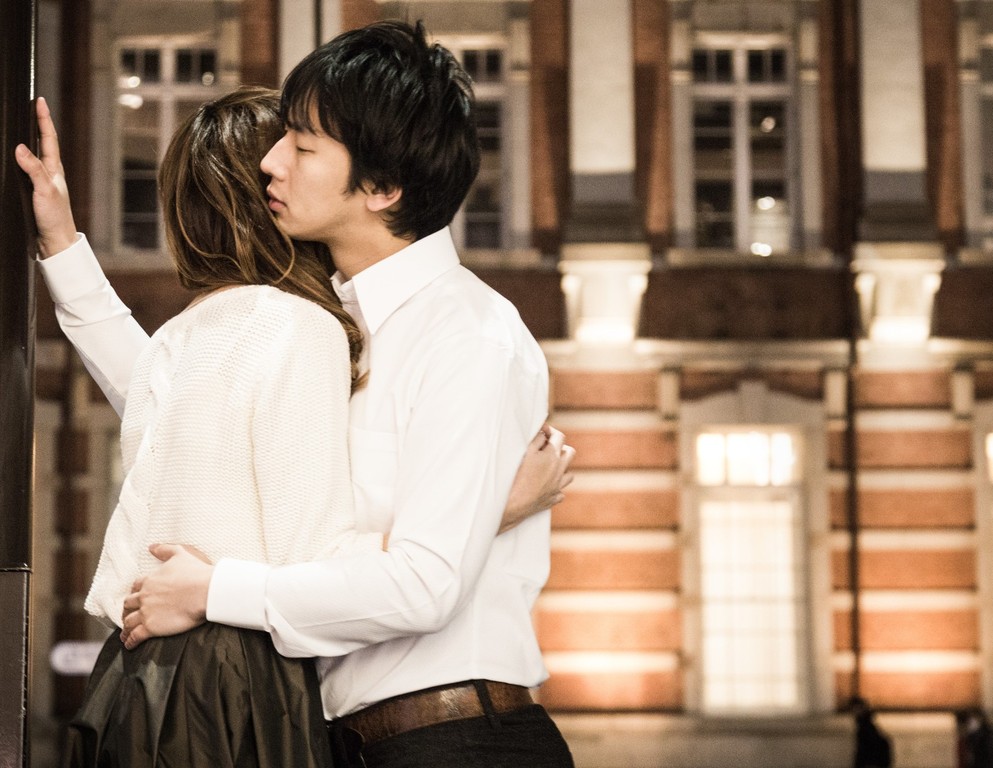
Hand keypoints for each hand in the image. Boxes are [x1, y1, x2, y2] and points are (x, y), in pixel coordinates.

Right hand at [13, 96, 78, 257]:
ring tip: (25, 124)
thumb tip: (20, 147)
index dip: (43, 119)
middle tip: (32, 106)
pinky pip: (26, 169)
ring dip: (31, 139)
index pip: (48, 138)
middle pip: (42, 142)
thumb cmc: (55, 218)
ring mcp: (43, 182)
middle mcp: (50, 173)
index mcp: (54, 169)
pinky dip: (22, 159)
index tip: (39, 100)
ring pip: (35, 155)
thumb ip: (34, 169)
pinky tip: (17, 158)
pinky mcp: (35, 192)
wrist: (55, 242)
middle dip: (37, 124)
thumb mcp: (44, 191)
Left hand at [120, 544, 212, 649]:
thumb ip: (165, 550)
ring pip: (129, 622)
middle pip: (128, 604)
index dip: (135, 592)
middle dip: (127, 610)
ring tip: (125, 634)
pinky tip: (130, 645)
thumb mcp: (180, 554)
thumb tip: (152, 547)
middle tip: (129, 615)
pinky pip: (135, 636)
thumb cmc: (196, 572)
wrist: (206, 591)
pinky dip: (130, 641)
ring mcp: (146, 612)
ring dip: (126, 628)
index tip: (136, 596)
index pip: (136, 587)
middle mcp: (144, 596)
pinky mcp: (151, 627)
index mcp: (149, 580)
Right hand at [500, 424, 574, 533]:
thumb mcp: (525, 451)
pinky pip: (561, 492)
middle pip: (570, 453)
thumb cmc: (517, 475)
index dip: (551, 431)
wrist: (513, 502)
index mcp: (553, 456)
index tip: (543, 432)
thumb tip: (543, 432)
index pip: (560, 436)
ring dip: (562, 469)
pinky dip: (556, 488)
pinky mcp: (553, 499)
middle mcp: (559, 470)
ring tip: (549, 468)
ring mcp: (558, 486)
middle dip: (561, 448)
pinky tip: (546, 486)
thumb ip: (537, 439)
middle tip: (547, 449)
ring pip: (569, 474)